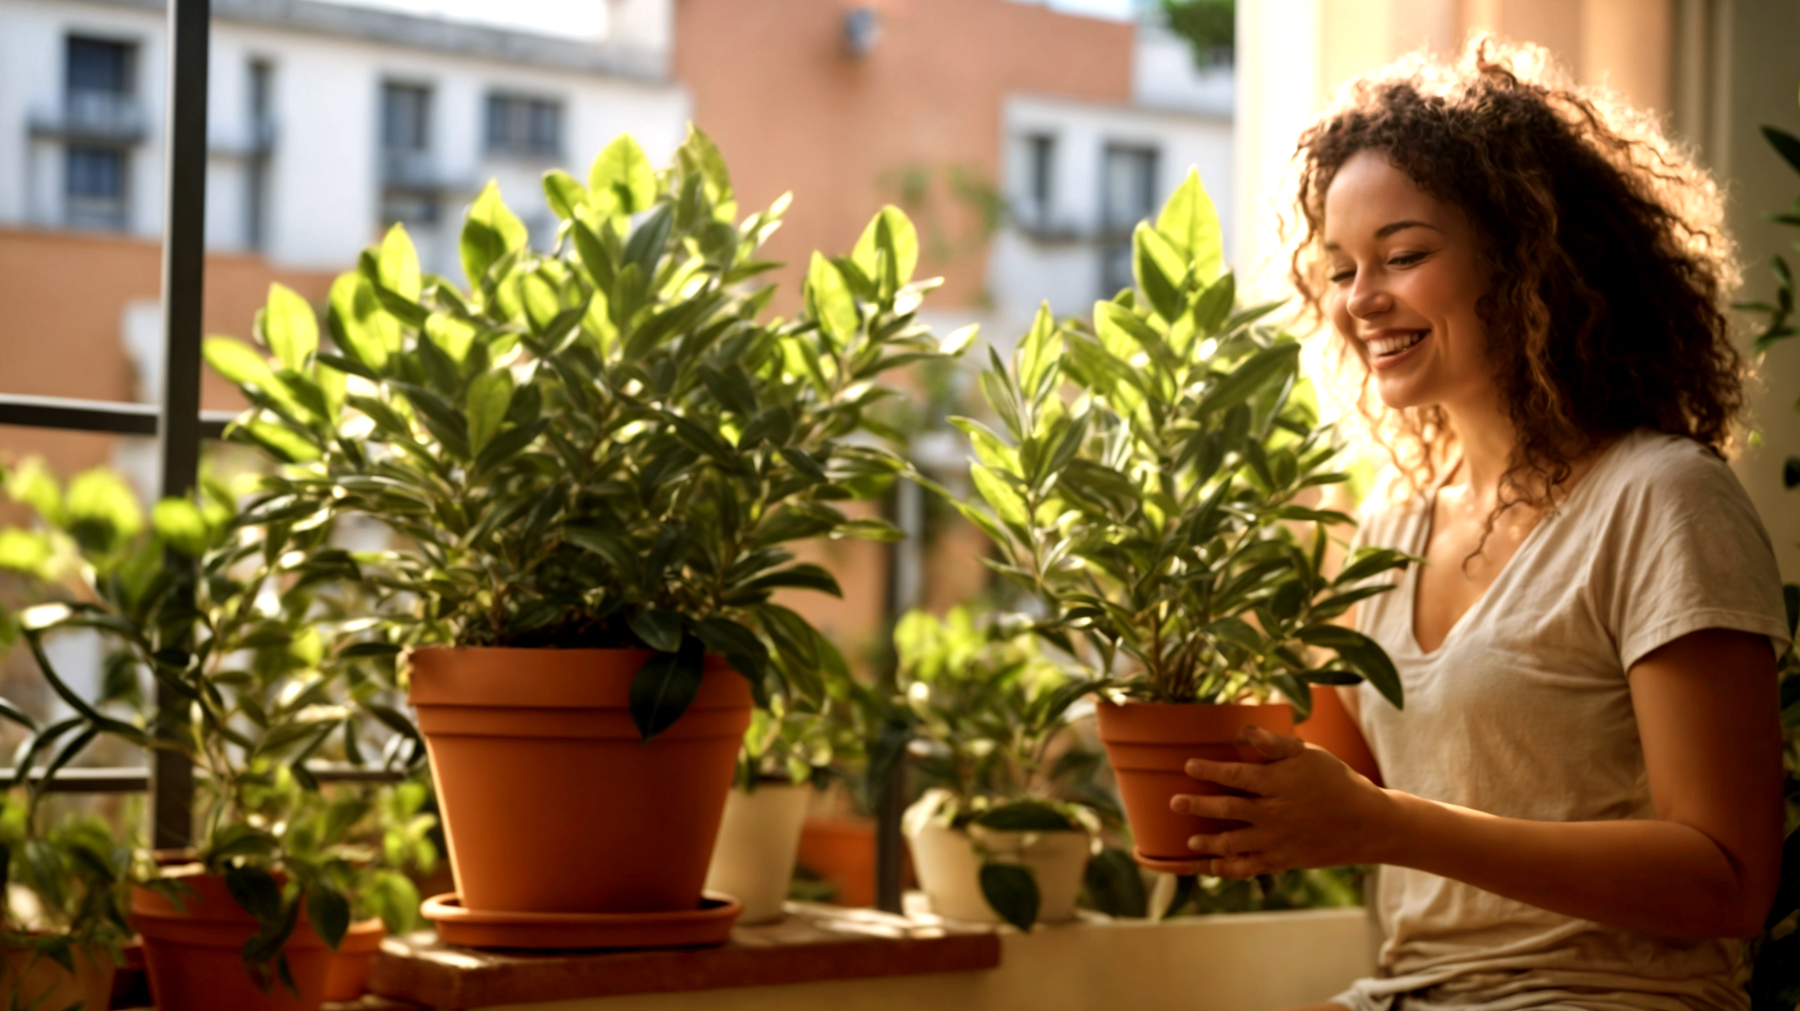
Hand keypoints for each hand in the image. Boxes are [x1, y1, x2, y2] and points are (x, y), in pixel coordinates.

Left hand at [1162, 724, 1399, 877]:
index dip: (1210, 771)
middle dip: (1198, 807)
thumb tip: (1243, 731)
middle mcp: (1274, 814)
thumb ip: (1274, 744)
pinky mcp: (1281, 861)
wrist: (1366, 823)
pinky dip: (1225, 869)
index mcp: (1278, 784)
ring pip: (1233, 845)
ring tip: (1190, 841)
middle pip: (1228, 811)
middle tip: (1175, 803)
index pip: (1236, 776)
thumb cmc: (1335, 780)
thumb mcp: (1308, 753)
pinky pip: (1247, 869)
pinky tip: (1209, 866)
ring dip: (1208, 844)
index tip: (1188, 766)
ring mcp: (1276, 841)